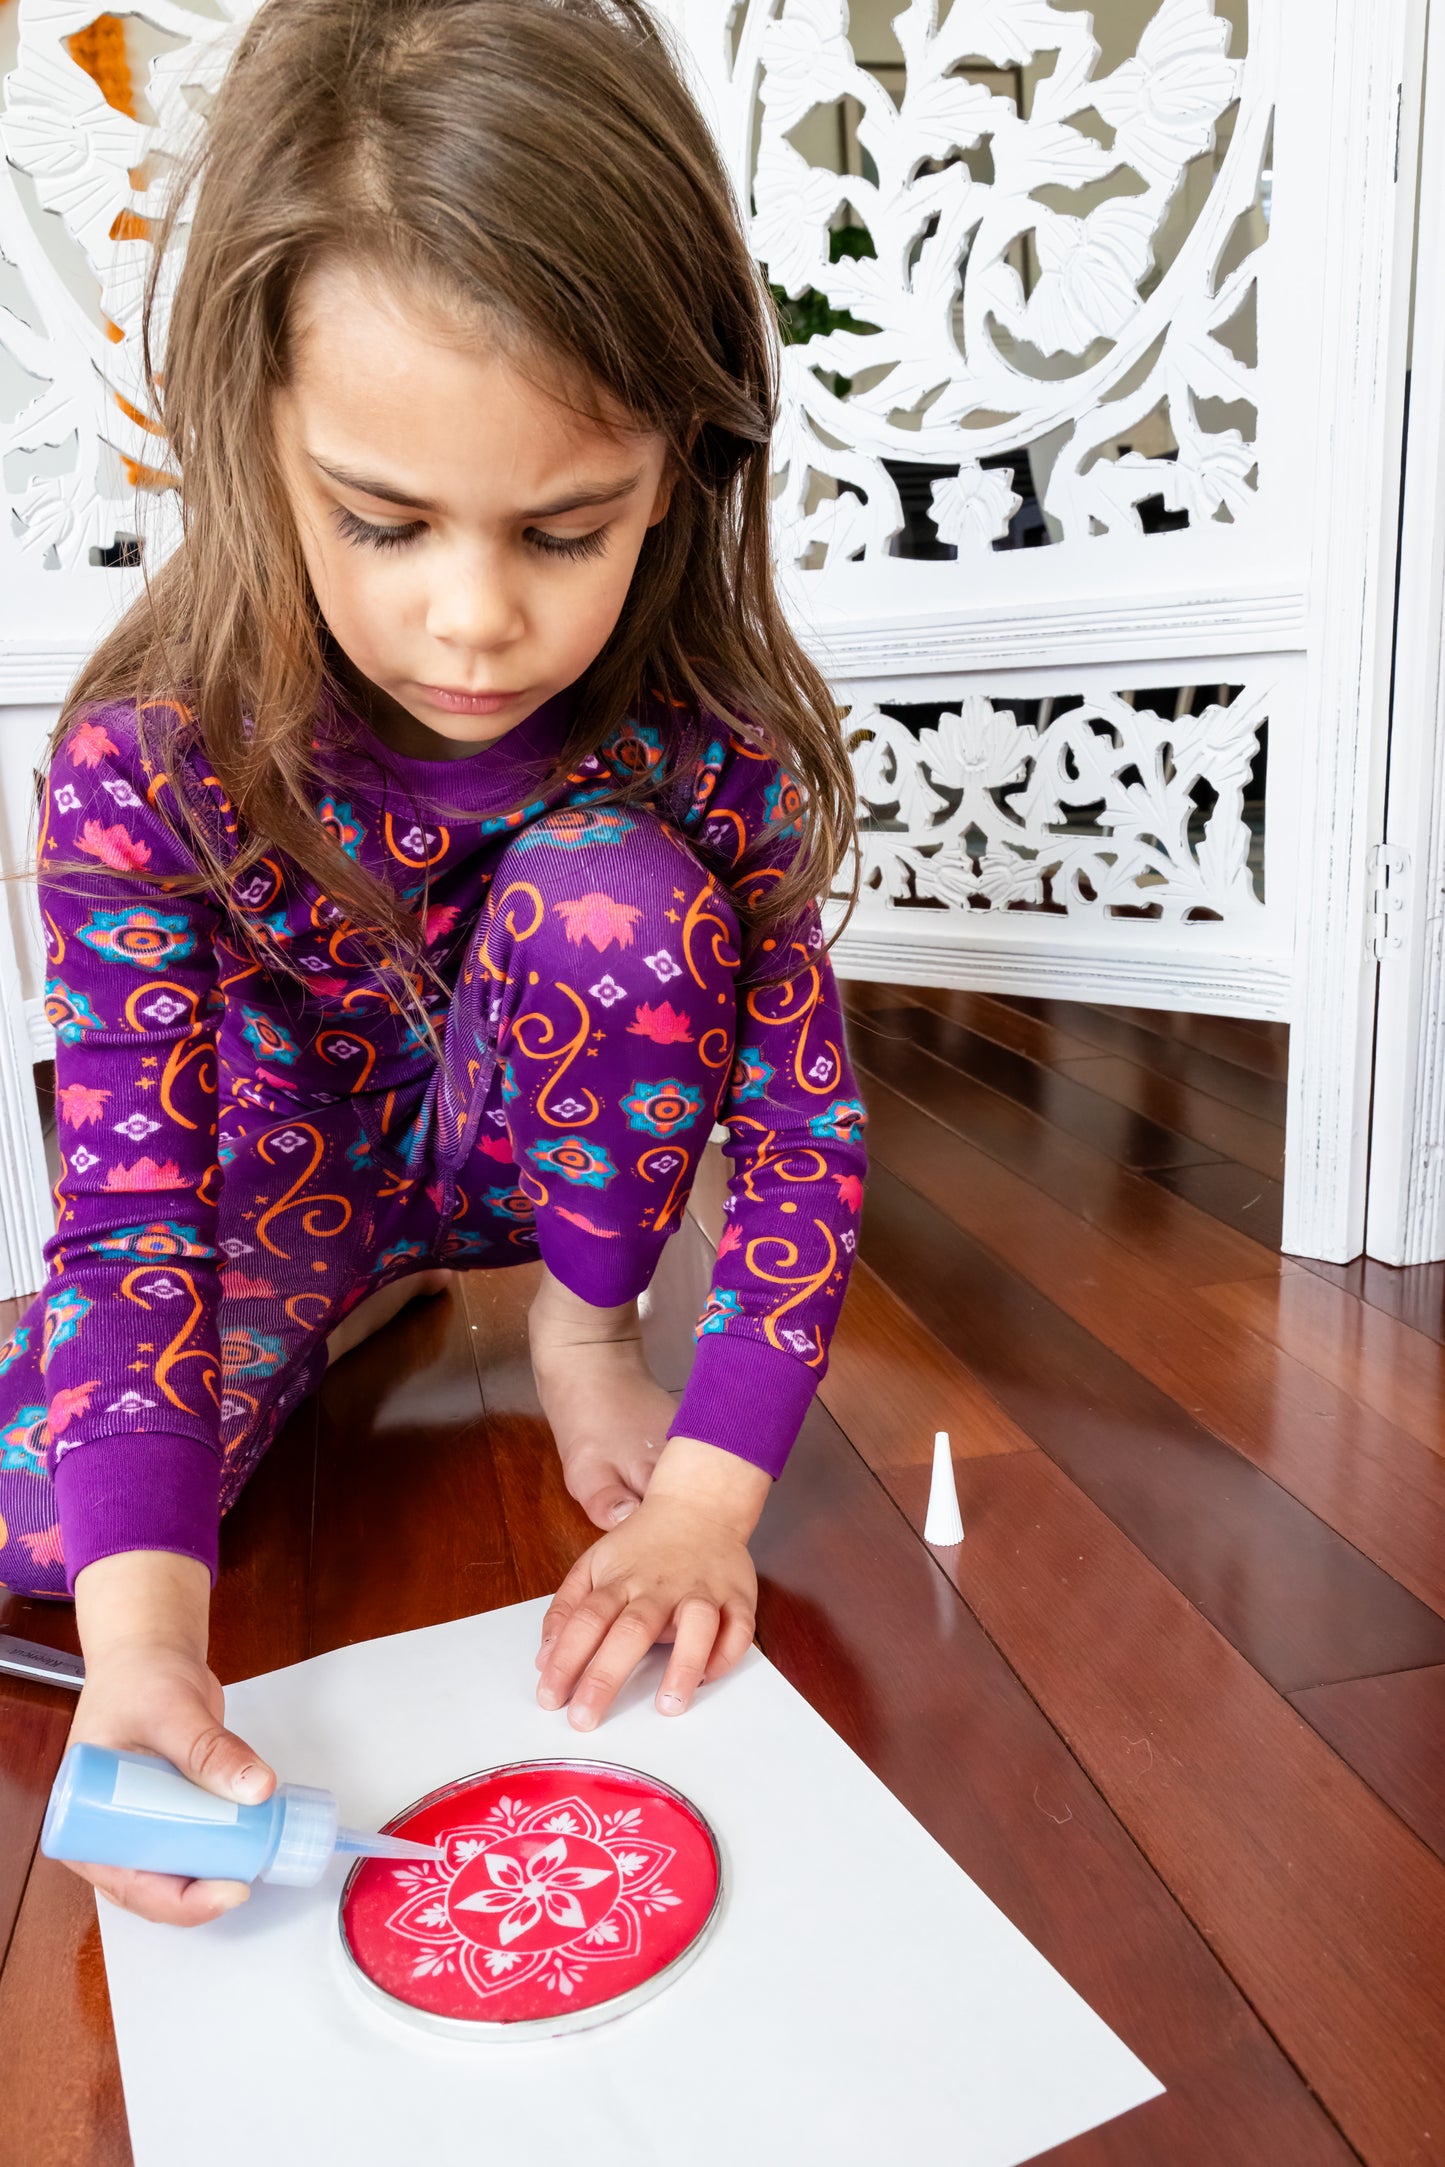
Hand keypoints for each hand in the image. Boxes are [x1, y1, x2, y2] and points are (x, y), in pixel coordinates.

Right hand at [66, 1551, 274, 1926]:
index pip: (124, 1882)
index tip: (220, 1891)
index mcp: (85, 1815)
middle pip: (153, 1887)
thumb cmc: (138, 1676)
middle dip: (200, 1891)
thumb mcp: (173, 1711)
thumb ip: (211, 1749)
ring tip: (253, 1854)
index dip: (172, 1900)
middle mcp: (109, 1829)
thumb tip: (257, 1788)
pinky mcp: (171, 1810)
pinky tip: (251, 1838)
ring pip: (177, 1871)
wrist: (152, 1651)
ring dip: (214, 1871)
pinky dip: (223, 1845)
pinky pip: (196, 1841)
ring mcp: (141, 1821)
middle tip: (246, 1875)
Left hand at [535, 1435, 769, 1729]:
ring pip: (697, 1625)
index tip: (549, 1697)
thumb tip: (544, 1659)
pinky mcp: (737, 1597)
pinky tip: (710, 1678)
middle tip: (585, 1719)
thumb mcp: (594, 1564)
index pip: (586, 1620)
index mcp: (620, 1580)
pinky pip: (739, 1628)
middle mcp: (660, 1587)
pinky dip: (727, 1654)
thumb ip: (567, 1610)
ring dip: (683, 1665)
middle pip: (631, 1630)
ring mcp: (701, 1591)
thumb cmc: (641, 1545)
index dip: (566, 1659)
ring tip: (668, 1706)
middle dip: (605, 1677)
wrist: (699, 1503)